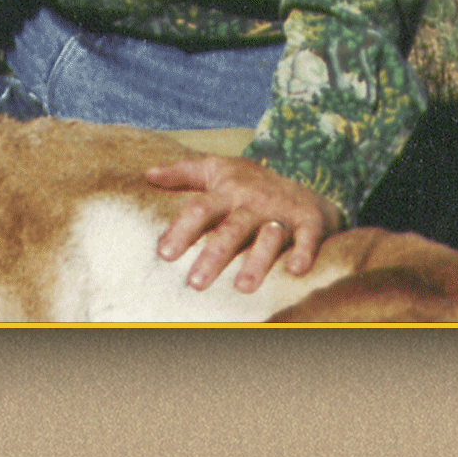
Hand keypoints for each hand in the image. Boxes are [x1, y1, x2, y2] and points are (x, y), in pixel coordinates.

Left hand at [145, 154, 343, 293]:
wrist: (305, 185)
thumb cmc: (251, 183)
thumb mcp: (218, 169)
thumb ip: (183, 173)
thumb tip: (148, 175)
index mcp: (228, 191)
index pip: (201, 209)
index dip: (182, 230)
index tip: (164, 254)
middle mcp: (254, 202)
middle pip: (232, 229)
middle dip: (214, 256)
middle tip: (195, 283)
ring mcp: (282, 212)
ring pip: (268, 237)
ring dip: (257, 262)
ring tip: (242, 288)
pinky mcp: (309, 222)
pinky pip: (308, 238)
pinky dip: (304, 252)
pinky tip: (294, 271)